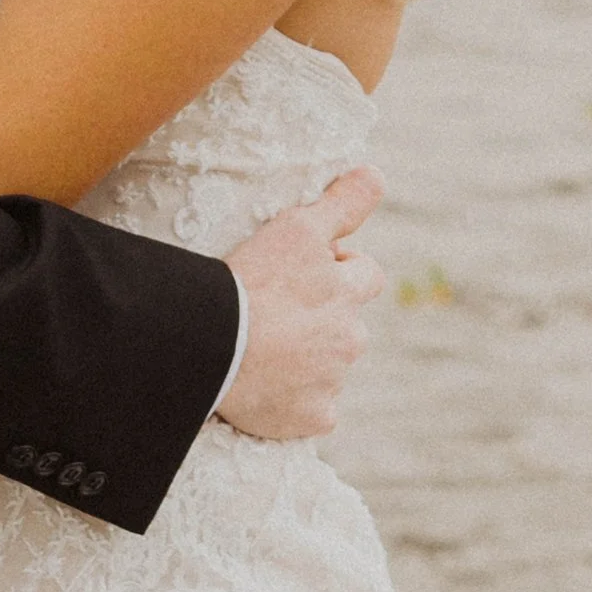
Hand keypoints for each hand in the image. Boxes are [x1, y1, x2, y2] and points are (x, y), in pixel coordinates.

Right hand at [216, 166, 384, 441]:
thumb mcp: (295, 229)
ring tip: (259, 353)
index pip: (367, 275)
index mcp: (346, 293)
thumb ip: (341, 203)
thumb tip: (376, 173)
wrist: (215, 348)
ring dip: (305, 361)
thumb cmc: (250, 283)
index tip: (305, 273)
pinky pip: (311, 412)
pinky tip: (261, 391)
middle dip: (323, 321)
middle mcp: (349, 338)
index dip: (342, 271)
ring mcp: (332, 382)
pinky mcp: (312, 418)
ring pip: (328, 370)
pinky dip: (294, 404)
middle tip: (275, 316)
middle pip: (348, 326)